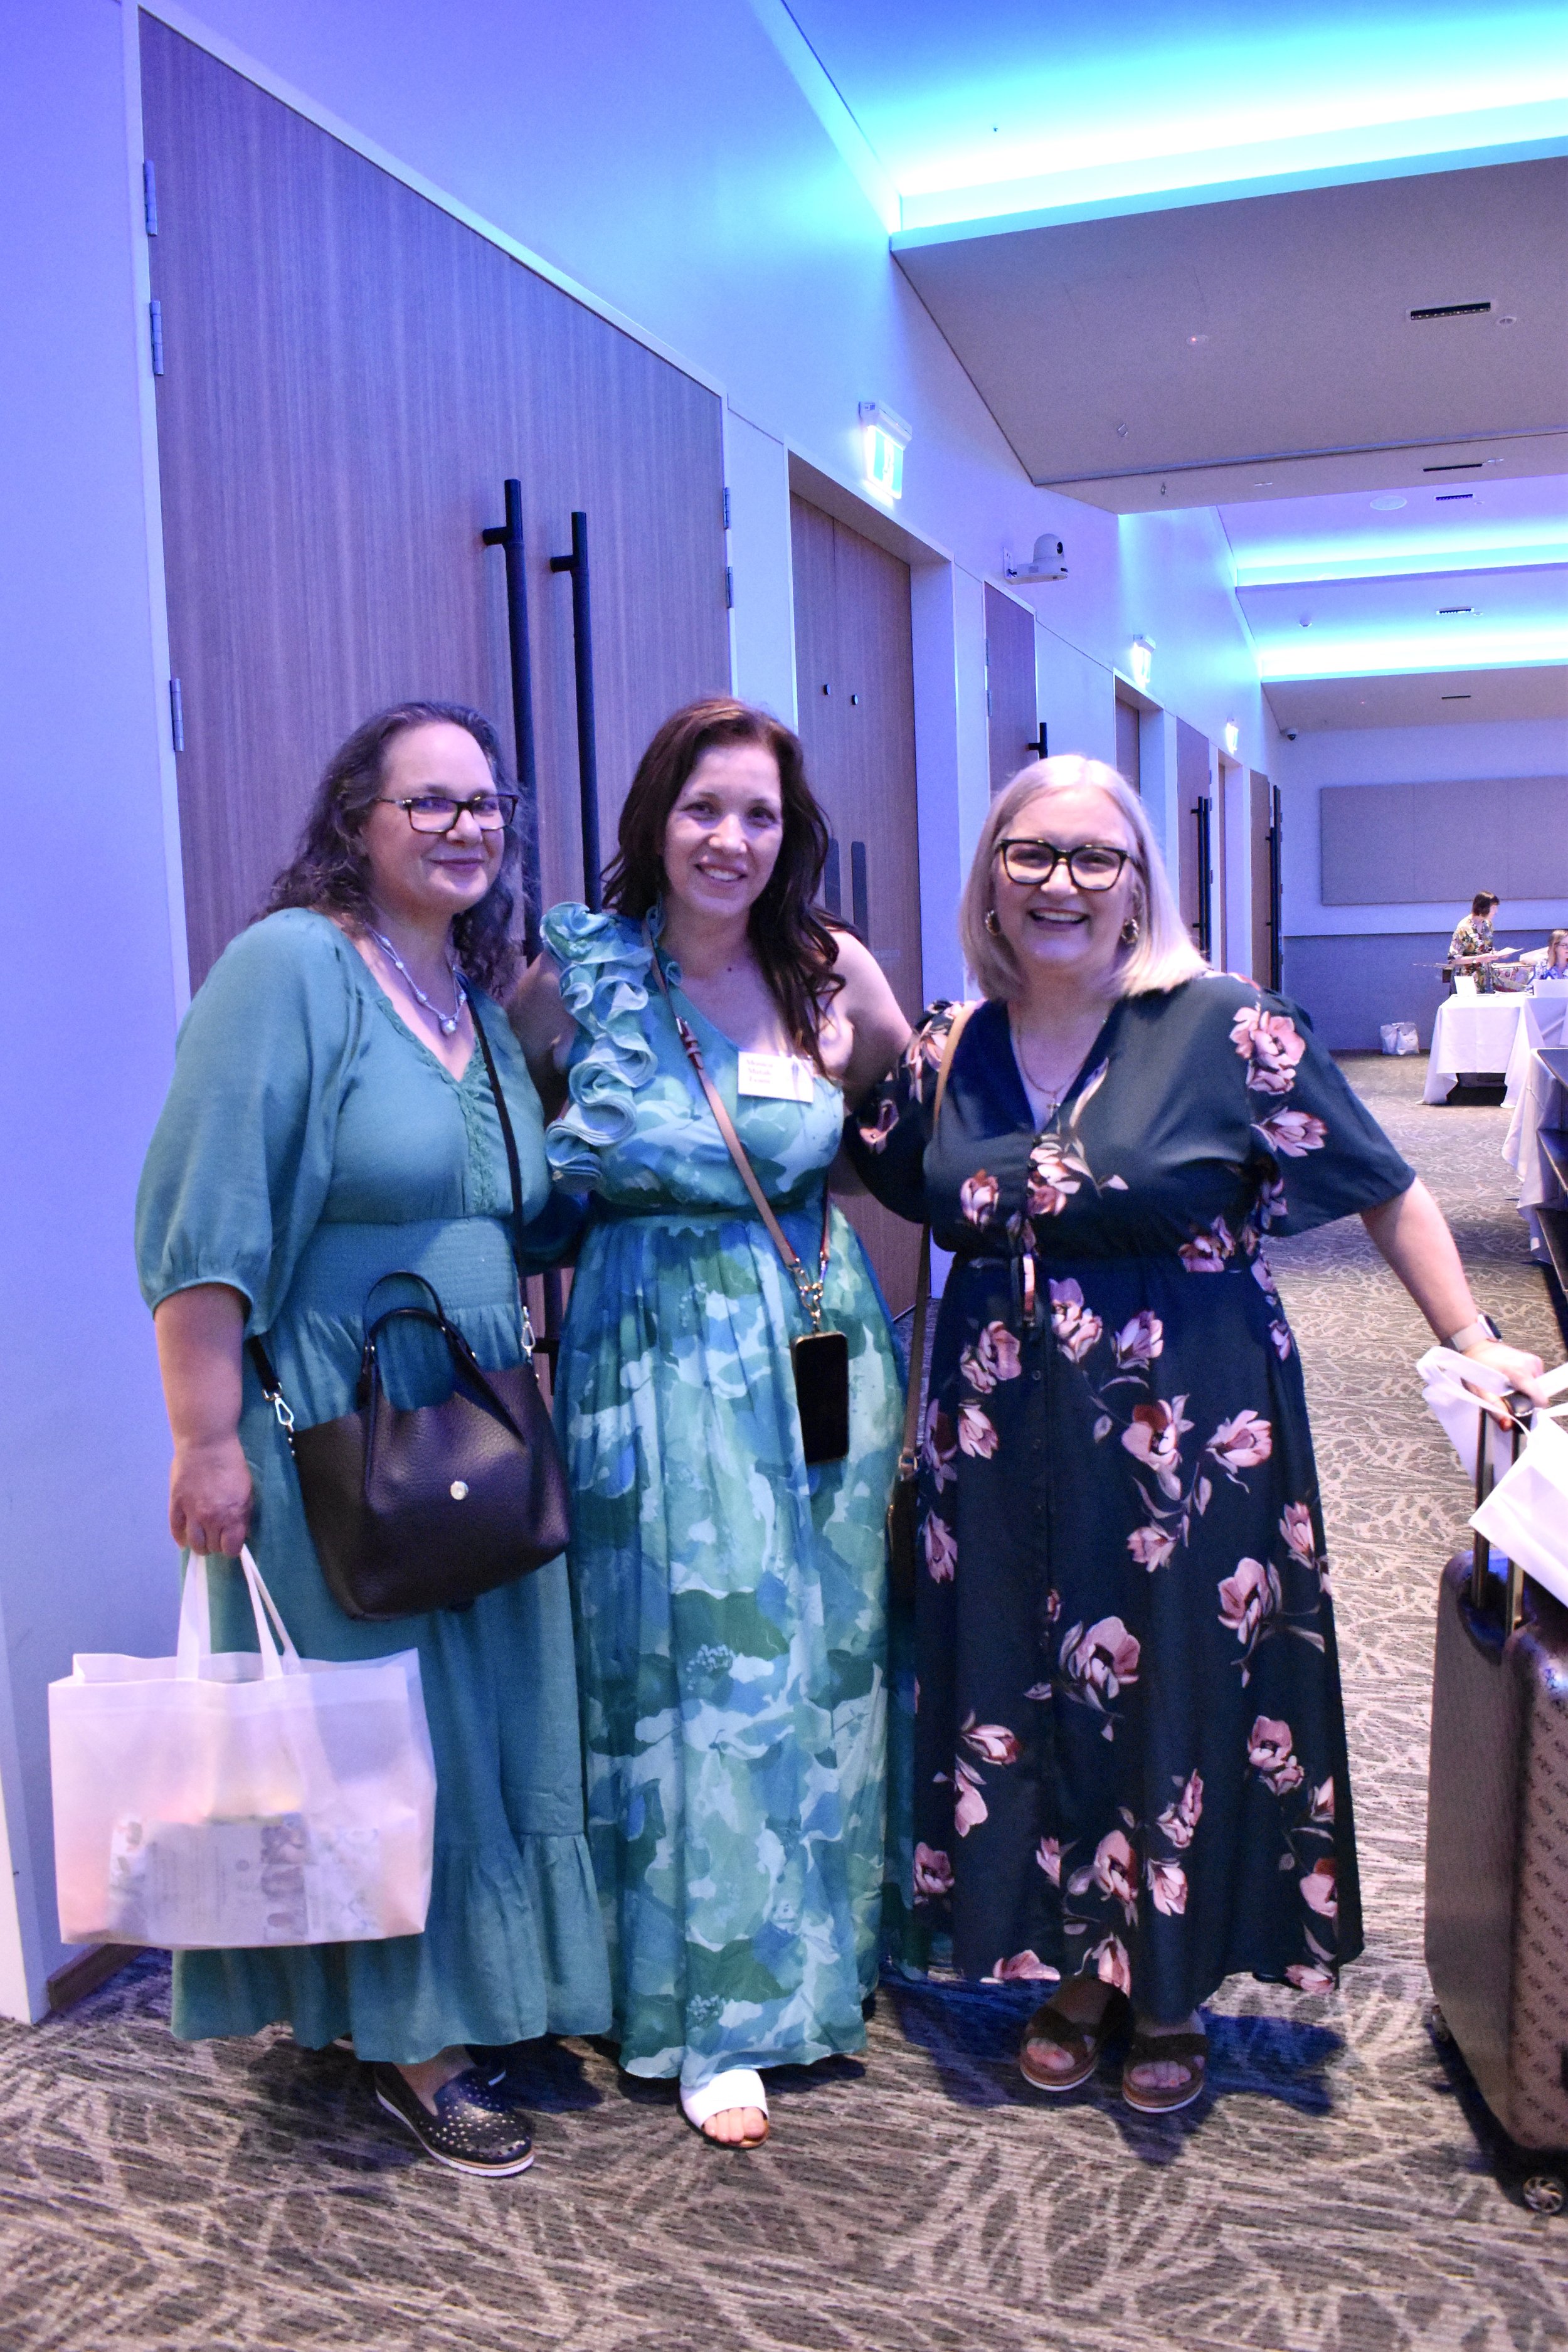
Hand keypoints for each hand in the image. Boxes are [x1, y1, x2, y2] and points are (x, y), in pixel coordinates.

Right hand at [170, 1436, 252, 1555]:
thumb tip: (241, 1533)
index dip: (232, 1547)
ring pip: (194, 1543)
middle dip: (216, 1544)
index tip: (232, 1542)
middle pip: (212, 1547)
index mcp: (232, 1515)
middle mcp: (211, 1519)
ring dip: (199, 1544)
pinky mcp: (175, 1505)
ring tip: (202, 1538)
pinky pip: (175, 1531)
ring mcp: (191, 1513)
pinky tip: (185, 1538)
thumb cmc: (232, 1463)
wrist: (206, 1443)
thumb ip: (243, 1514)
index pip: (231, 1549)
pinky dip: (180, 1538)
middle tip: (217, 1535)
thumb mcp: (247, 1490)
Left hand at [1460, 1339, 1550, 1417]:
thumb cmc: (1475, 1366)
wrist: (1475, 1346)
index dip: (1530, 1407)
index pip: (1539, 1398)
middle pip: (1537, 1393)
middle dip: (1525, 1398)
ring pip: (1536, 1386)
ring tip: (1507, 1385)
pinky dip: (1525, 1382)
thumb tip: (1508, 1426)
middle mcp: (1530, 1364)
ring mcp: (1532, 1360)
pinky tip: (1511, 1379)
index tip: (1518, 1408)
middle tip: (1507, 1395)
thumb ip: (1495, 1408)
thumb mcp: (1480, 1390)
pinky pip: (1534, 1378)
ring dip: (1524, 1390)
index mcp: (1520, 1372)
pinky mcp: (1532, 1359)